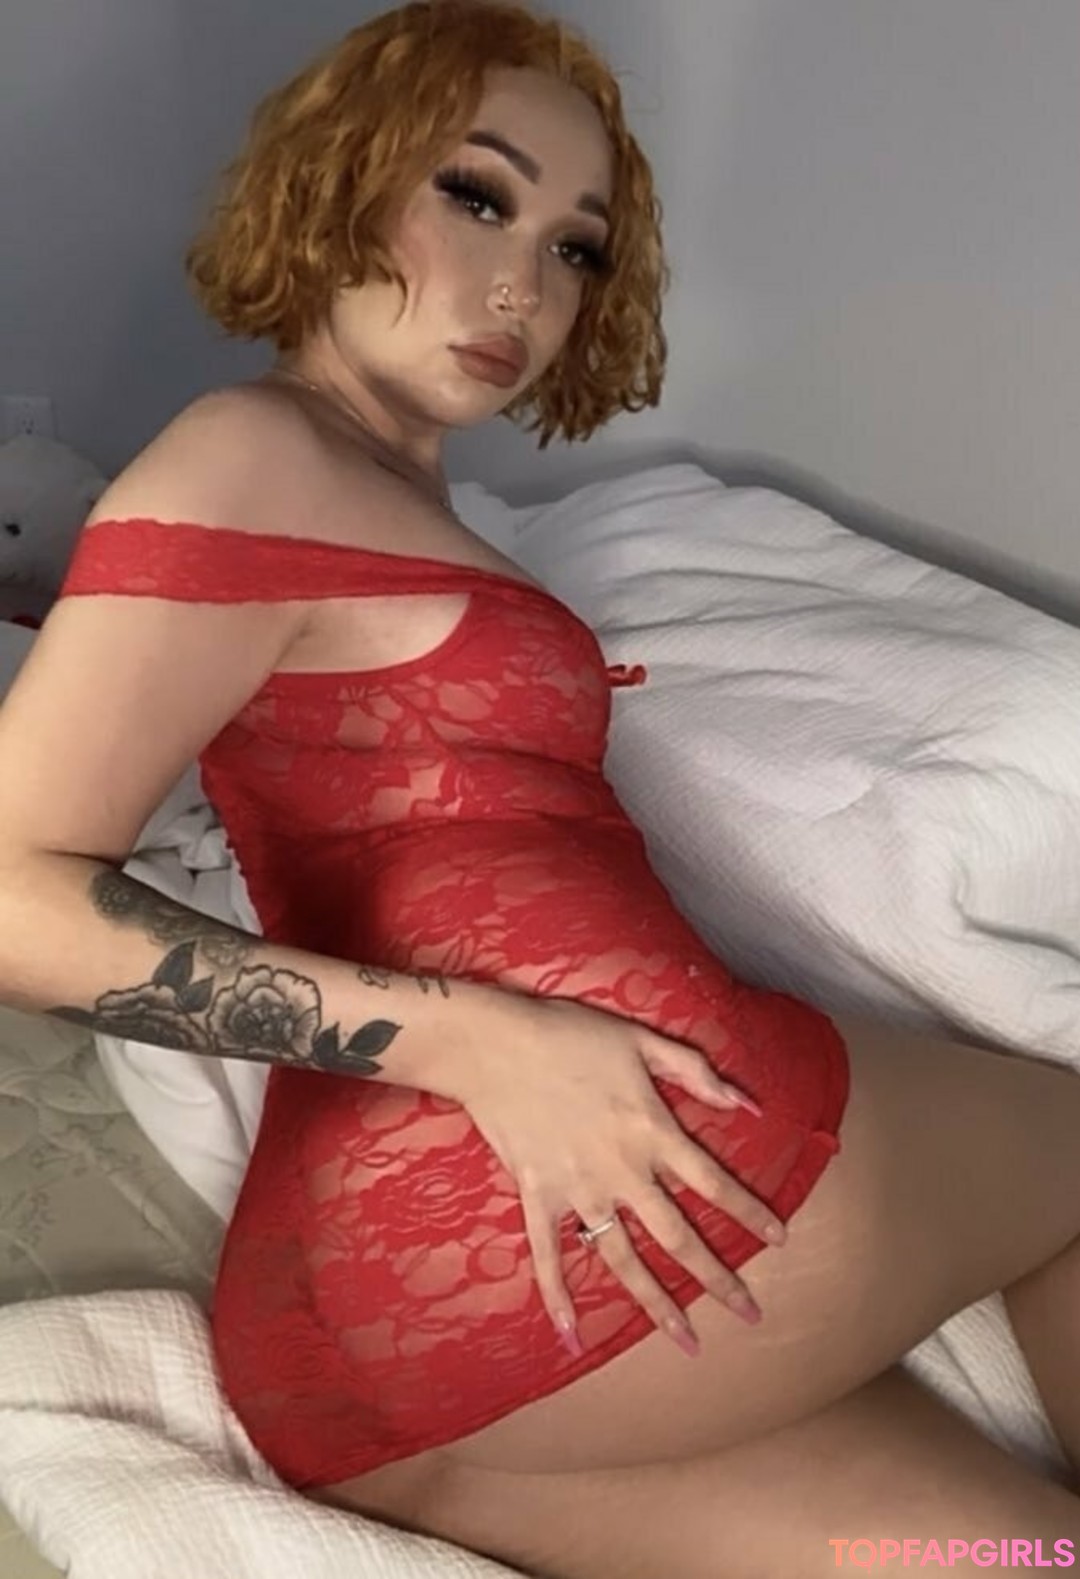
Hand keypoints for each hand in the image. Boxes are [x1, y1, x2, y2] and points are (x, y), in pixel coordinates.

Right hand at [449, 992, 785, 1357]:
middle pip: (678, 1236)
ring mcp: (578, 1191)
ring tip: (687, 1341)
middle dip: (717, 1278)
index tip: (780, 1239)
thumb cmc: (570, 1034)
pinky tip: (571, 1334)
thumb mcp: (642, 1041)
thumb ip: (696, 1072)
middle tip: (750, 1313)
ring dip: (657, 1304)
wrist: (495, 1046)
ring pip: (624, 1259)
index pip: (713, 1182)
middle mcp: (622, 1171)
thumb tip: (748, 1104)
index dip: (749, 1211)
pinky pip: (549, 1257)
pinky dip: (558, 1296)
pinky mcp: (537, 1198)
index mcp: (651, 1131)